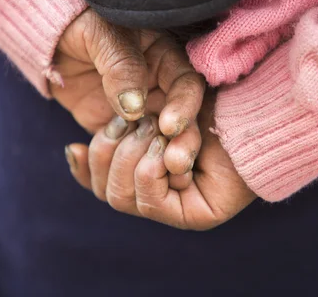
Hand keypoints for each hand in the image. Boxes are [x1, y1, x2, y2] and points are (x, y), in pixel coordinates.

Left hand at [53, 8, 204, 174]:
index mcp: (165, 60)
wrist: (53, 35)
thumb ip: (121, 65)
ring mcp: (137, 113)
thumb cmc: (83, 23)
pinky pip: (117, 152)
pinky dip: (102, 162)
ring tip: (127, 164)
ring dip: (141, 158)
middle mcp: (158, 90)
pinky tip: (78, 154)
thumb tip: (134, 106)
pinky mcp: (115, 130)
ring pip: (150, 143)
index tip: (169, 127)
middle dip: (176, 143)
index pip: (187, 85)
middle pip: (178, 122)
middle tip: (171, 164)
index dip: (184, 107)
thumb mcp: (102, 33)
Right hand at [65, 93, 256, 229]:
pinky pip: (149, 200)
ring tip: (159, 133)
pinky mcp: (193, 216)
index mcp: (142, 168)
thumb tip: (71, 151)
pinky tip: (170, 153)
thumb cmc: (200, 101)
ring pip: (120, 198)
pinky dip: (153, 170)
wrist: (245, 106)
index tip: (74, 146)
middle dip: (110, 152)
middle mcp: (157, 191)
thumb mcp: (145, 108)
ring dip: (134, 158)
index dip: (84, 169)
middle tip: (136, 124)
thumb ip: (112, 128)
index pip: (99, 183)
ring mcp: (175, 206)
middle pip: (104, 191)